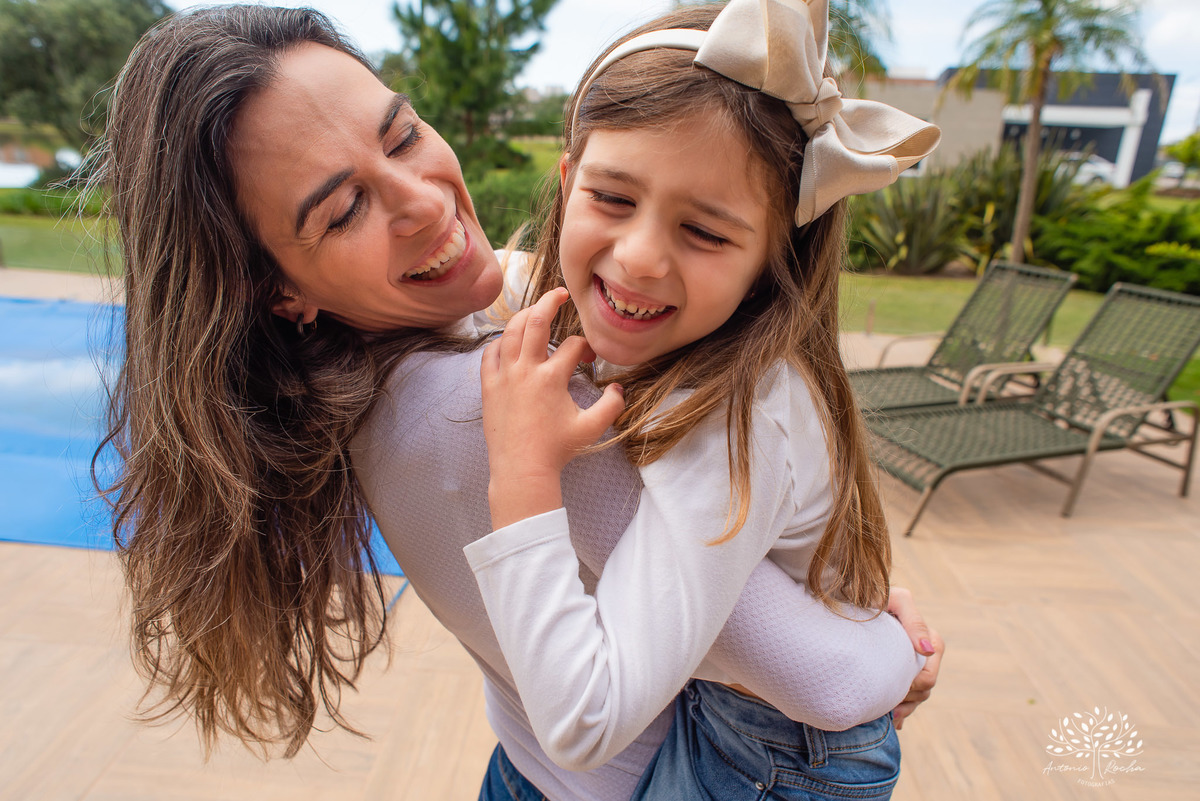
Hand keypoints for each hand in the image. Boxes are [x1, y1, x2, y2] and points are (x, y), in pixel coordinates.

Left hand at [481, 288, 624, 529]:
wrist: (521, 471)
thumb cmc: (557, 450)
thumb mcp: (592, 428)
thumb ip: (611, 406)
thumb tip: (619, 389)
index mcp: (551, 378)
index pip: (572, 346)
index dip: (586, 347)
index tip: (590, 358)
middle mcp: (525, 370)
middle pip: (536, 320)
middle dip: (550, 301)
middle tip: (560, 293)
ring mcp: (504, 377)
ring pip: (509, 331)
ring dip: (523, 315)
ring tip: (534, 310)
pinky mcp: (488, 387)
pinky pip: (489, 353)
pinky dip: (499, 341)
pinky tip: (508, 341)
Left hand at [886, 587, 943, 729]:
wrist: (848, 597)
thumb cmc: (873, 594)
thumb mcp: (895, 600)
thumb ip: (913, 620)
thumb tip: (926, 649)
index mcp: (929, 640)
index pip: (928, 678)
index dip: (912, 688)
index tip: (891, 688)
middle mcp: (923, 655)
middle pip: (923, 692)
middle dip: (907, 700)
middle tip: (884, 706)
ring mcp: (910, 664)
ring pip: (915, 698)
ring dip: (902, 707)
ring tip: (883, 712)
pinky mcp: (897, 671)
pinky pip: (905, 701)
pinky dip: (898, 712)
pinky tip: (889, 719)